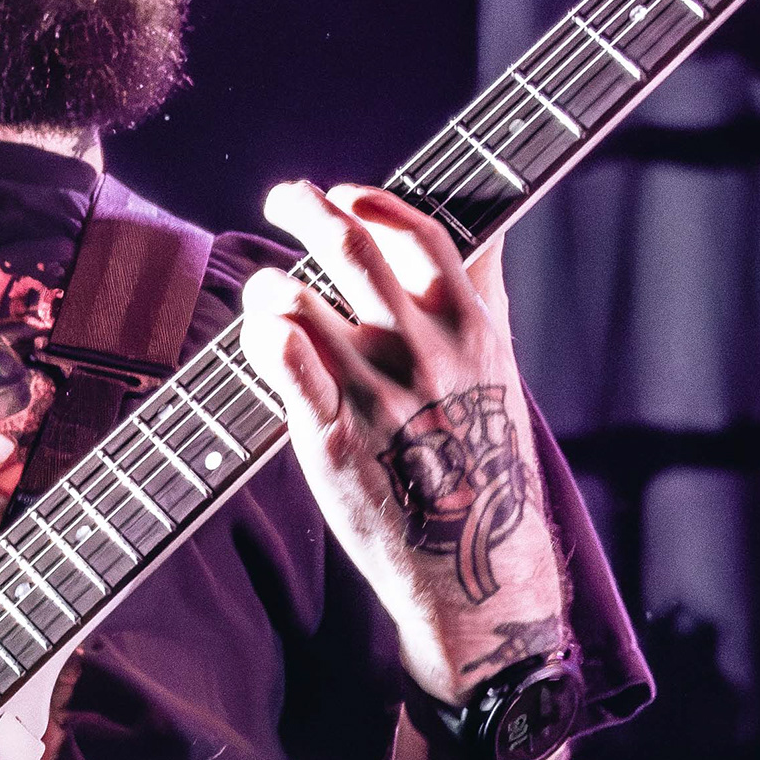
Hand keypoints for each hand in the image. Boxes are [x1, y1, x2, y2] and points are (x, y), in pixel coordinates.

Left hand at [236, 181, 565, 700]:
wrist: (475, 565)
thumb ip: (485, 291)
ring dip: (273, 281)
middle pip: (352, 252)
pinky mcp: (329, 438)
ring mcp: (373, 393)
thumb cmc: (484, 457)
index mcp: (468, 329)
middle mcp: (420, 352)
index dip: (376, 203)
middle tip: (285, 198)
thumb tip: (489, 226)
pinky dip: (263, 333)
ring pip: (304, 302)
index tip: (349, 193)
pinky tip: (259, 327)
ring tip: (266, 289)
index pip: (419, 235)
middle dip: (308, 210)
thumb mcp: (499, 366)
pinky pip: (285, 366)